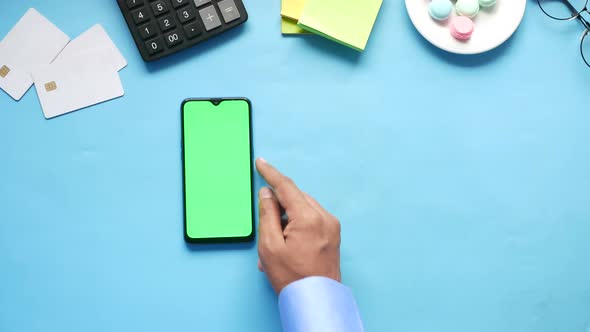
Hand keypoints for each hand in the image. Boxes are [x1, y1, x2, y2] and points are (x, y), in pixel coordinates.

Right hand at [255, 158, 341, 293]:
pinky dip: (298, 222)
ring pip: (304, 206)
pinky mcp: (334, 233)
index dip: (271, 174)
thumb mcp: (269, 246)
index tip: (261, 163)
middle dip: (279, 203)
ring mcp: (332, 225)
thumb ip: (267, 214)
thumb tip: (267, 193)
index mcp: (308, 218)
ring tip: (277, 240)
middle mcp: (324, 217)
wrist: (316, 299)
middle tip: (267, 223)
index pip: (287, 187)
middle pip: (296, 197)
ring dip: (288, 214)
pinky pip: (312, 217)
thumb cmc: (292, 277)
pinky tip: (289, 241)